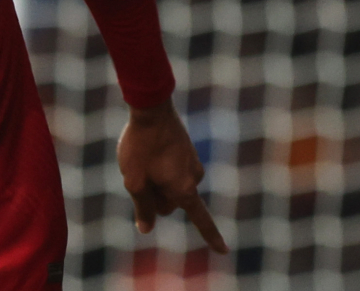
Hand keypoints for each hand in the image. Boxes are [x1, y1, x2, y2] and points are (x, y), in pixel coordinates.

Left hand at [118, 99, 227, 253]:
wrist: (151, 108)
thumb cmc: (140, 146)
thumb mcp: (134, 182)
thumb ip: (142, 207)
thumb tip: (146, 228)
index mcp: (184, 190)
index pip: (200, 219)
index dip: (211, 237)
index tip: (224, 252)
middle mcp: (194, 178)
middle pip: (171, 202)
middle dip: (154, 196)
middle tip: (138, 174)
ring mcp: (193, 163)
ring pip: (170, 184)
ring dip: (155, 179)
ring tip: (141, 158)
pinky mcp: (187, 151)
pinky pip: (171, 169)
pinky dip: (158, 165)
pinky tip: (147, 149)